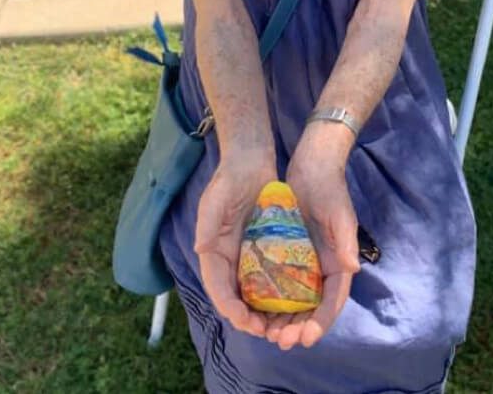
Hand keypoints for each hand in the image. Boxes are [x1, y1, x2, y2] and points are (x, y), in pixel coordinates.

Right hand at [194, 155, 276, 336]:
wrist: (250, 161)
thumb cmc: (229, 180)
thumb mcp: (215, 200)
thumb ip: (207, 224)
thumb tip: (200, 248)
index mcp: (213, 253)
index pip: (219, 289)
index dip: (230, 308)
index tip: (245, 321)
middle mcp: (229, 259)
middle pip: (236, 298)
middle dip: (248, 318)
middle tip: (268, 332)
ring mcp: (247, 255)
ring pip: (253, 294)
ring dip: (263, 312)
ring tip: (280, 326)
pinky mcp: (264, 249)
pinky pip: (269, 278)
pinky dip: (275, 294)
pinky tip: (291, 304)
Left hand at [264, 144, 360, 350]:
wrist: (313, 167)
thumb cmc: (331, 190)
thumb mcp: (341, 215)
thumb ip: (346, 242)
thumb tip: (351, 268)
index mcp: (339, 264)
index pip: (332, 302)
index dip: (321, 323)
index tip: (306, 338)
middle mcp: (323, 269)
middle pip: (312, 309)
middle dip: (298, 327)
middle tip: (280, 341)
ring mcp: (305, 263)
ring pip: (296, 302)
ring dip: (284, 320)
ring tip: (267, 333)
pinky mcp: (289, 255)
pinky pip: (281, 285)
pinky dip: (273, 301)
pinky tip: (257, 310)